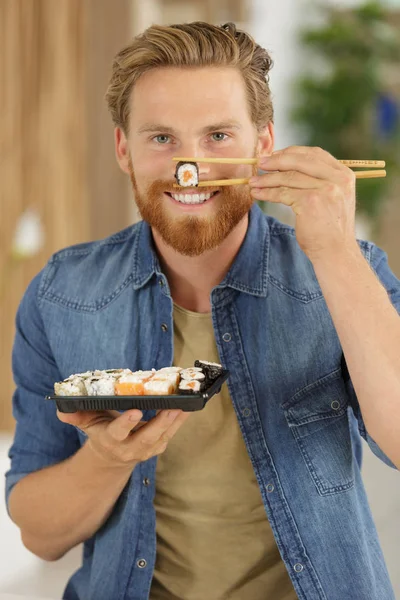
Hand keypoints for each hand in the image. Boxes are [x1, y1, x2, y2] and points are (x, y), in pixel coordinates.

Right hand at [57, 408, 190, 468]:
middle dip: (159, 423)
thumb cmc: (100, 430)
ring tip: (185, 405)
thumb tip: (64, 408)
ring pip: (162, 437)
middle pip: (146, 438)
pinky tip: (188, 407)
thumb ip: (75, 415)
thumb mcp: (86, 422)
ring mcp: (146, 450)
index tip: (135, 411)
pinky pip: (171, 434)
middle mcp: (129, 448)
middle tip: (171, 407)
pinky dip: (180, 422)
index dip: (126, 424)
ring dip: (175, 422)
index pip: (118, 432)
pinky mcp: (158, 447)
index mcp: (110, 440)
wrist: (111, 457)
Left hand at [249, 146, 358, 262]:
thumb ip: (319, 180)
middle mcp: (337, 179)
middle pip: (300, 160)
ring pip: (288, 177)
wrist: (336, 253)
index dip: (292, 152)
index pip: (315, 154)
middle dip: (276, 161)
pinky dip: (267, 192)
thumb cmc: (329, 229)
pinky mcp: (310, 201)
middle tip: (259, 163)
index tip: (275, 155)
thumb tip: (289, 165)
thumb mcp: (332, 198)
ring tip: (253, 182)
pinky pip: (282, 193)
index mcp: (344, 174)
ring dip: (266, 179)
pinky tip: (257, 194)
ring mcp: (325, 189)